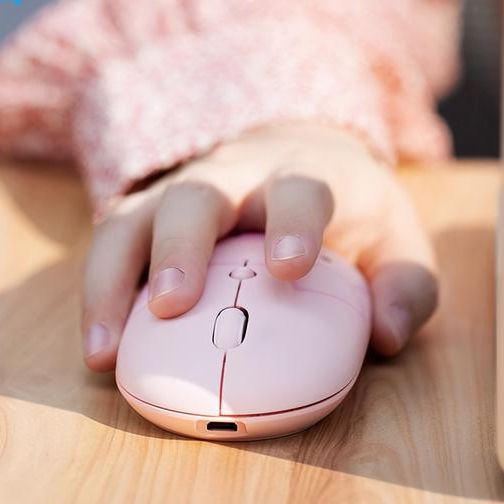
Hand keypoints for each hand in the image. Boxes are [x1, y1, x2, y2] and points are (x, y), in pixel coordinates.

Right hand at [81, 123, 437, 371]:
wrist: (294, 155)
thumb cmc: (348, 208)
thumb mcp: (395, 239)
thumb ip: (405, 284)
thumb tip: (385, 337)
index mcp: (302, 177)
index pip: (297, 190)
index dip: (293, 223)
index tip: (288, 268)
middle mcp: (232, 177)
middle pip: (195, 197)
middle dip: (180, 247)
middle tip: (173, 305)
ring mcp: (180, 192)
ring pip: (133, 220)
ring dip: (113, 279)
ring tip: (105, 348)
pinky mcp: (147, 213)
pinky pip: (112, 246)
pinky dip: (99, 293)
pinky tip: (99, 345)